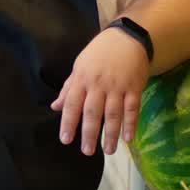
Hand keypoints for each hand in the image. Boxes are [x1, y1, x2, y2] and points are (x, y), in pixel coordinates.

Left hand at [50, 26, 150, 155]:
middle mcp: (99, 84)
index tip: (65, 140)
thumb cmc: (99, 54)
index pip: (72, 103)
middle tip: (86, 152)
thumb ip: (68, 88)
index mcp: (82, 79)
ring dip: (111, 133)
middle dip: (89, 133)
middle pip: (92, 112)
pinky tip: (128, 138)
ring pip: (113, 113)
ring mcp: (118, 86)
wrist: (126, 37)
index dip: (68, 122)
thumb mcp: (80, 66)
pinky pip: (132, 108)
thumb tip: (55, 107)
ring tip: (108, 151)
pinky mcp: (134, 87)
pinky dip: (130, 123)